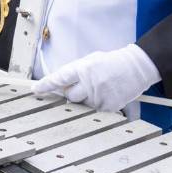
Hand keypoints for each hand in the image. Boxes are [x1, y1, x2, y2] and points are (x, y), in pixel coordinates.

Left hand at [31, 44, 160, 112]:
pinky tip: (107, 94)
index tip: (35, 90)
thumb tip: (60, 84)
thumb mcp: (91, 61)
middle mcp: (89, 82)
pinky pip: (95, 111)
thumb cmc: (112, 63)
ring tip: (100, 88)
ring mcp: (99, 95)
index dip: (45, 85)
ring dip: (86, 100)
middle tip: (82, 87)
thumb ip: (75, 72)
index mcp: (83, 68)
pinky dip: (98, 105)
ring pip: (82, 105)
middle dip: (71, 93)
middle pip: (69, 96)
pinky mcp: (109, 106)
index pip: (59, 78)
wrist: (137, 67)